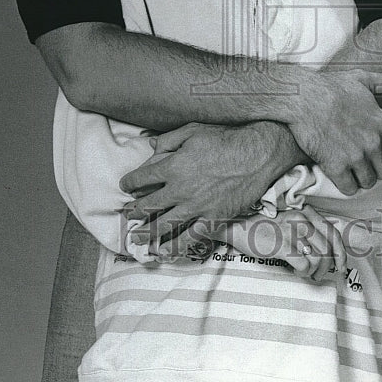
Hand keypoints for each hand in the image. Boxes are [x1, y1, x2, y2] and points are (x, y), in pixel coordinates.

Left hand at [120, 122, 290, 245]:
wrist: (255, 155)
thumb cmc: (225, 139)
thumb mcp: (193, 131)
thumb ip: (168, 139)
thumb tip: (150, 146)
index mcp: (173, 166)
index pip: (142, 178)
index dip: (130, 182)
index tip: (125, 186)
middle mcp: (180, 190)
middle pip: (149, 205)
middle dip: (134, 211)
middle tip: (127, 215)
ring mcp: (196, 206)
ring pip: (165, 225)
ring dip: (147, 233)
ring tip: (136, 238)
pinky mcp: (213, 218)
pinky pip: (191, 237)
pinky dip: (176, 246)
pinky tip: (164, 251)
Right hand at [220, 206, 345, 282]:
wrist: (239, 226)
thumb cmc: (265, 226)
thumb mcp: (289, 221)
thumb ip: (307, 230)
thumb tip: (327, 253)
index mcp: (305, 212)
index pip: (333, 233)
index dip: (341, 253)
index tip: (341, 267)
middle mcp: (301, 219)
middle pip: (328, 249)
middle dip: (326, 267)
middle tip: (317, 275)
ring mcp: (291, 232)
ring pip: (318, 258)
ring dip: (314, 271)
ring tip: (305, 272)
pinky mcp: (281, 245)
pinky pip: (304, 265)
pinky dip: (303, 272)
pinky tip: (294, 270)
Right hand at [285, 69, 381, 195]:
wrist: (302, 97)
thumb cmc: (330, 86)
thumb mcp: (362, 79)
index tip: (371, 152)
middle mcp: (373, 142)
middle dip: (373, 168)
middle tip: (359, 164)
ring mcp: (355, 156)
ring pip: (368, 181)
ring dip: (359, 179)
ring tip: (349, 171)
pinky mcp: (336, 166)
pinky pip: (349, 188)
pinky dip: (345, 185)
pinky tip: (338, 176)